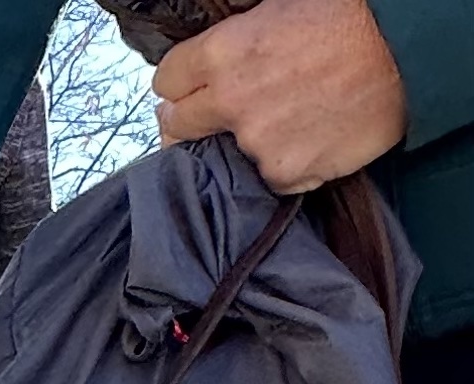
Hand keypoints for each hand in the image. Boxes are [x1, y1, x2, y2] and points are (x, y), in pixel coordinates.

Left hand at [153, 0, 406, 192]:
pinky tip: (302, 137)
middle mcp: (231, 104)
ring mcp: (258, 144)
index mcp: (223, 54)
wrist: (409, 47)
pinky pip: (266, 175)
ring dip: (239, 144)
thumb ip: (235, 41)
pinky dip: (279, 162)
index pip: (167, 81)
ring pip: (222, 154)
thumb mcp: (278, 7)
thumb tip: (210, 59)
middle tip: (210, 117)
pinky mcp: (286, 172)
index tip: (185, 92)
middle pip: (178, 127)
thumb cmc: (351, 15)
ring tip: (275, 122)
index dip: (177, 84)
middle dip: (189, 120)